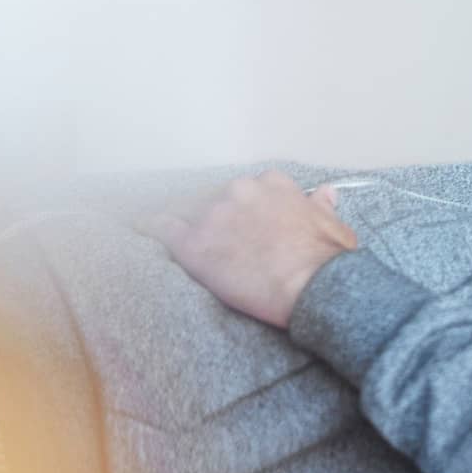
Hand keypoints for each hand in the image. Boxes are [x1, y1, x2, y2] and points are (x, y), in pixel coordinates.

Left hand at [150, 172, 356, 327]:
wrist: (314, 286)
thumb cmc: (328, 261)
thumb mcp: (335, 227)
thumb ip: (322, 207)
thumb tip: (325, 195)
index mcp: (272, 185)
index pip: (249, 189)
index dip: (244, 207)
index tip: (243, 219)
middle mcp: (240, 191)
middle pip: (216, 199)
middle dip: (215, 216)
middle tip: (219, 239)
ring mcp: (215, 215)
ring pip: (188, 212)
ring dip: (184, 222)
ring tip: (173, 234)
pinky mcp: (196, 244)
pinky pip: (162, 228)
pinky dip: (148, 225)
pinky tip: (136, 225)